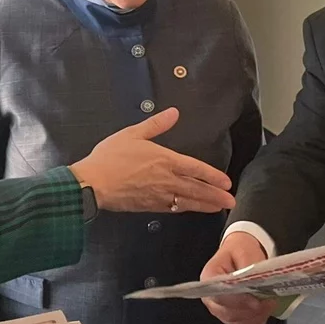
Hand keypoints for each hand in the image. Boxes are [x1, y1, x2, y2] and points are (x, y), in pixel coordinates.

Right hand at [70, 107, 233, 213]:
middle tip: (231, 201)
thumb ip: (156, 124)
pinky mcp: (149, 206)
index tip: (226, 182)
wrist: (94, 183)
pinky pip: (173, 208)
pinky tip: (190, 209)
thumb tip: (173, 113)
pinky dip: (185, 209)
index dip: (213, 176)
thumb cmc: (110, 158)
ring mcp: (158, 195)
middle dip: (216, 195)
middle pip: (197, 189)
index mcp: (165, 160)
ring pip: (188, 201)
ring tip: (219, 208)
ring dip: (205, 205)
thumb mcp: (133, 134)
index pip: (196, 168)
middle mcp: (166, 180)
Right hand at [201, 232, 278, 323]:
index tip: (256, 301)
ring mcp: (219, 311)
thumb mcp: (245, 251)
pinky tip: (264, 310)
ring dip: (257, 316)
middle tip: (270, 300)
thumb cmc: (241, 252)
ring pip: (238, 323)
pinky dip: (257, 322)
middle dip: (251, 310)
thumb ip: (248, 267)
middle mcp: (210, 298)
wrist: (242, 255)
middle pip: (228, 313)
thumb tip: (253, 285)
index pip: (219, 296)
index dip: (238, 301)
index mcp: (209, 278)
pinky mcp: (231, 319)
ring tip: (269, 302)